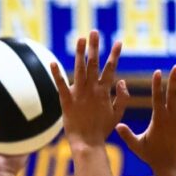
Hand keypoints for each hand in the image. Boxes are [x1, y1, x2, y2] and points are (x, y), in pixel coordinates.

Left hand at [51, 30, 129, 150]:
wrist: (88, 144)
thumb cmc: (102, 131)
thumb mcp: (117, 115)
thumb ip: (122, 97)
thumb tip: (123, 81)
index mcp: (104, 92)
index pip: (111, 69)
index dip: (115, 55)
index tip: (119, 42)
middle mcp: (91, 90)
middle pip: (93, 63)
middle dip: (95, 46)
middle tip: (94, 32)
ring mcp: (79, 94)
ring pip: (79, 69)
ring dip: (79, 53)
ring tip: (80, 38)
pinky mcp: (66, 101)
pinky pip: (60, 85)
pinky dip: (57, 74)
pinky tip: (52, 62)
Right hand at [116, 65, 175, 172]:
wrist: (169, 163)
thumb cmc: (151, 154)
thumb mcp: (137, 145)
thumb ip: (127, 135)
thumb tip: (116, 125)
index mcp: (158, 120)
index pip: (157, 98)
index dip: (157, 85)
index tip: (157, 72)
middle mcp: (171, 117)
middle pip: (172, 94)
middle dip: (174, 80)